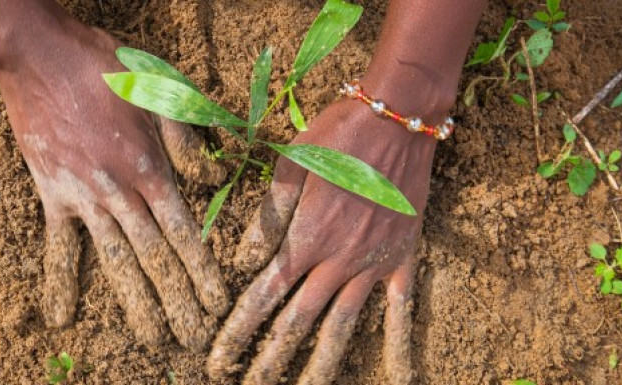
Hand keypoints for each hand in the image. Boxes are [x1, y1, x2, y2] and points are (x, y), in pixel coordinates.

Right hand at [0, 6, 229, 350]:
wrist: (39, 54)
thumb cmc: (105, 65)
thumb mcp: (161, 89)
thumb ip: (188, 138)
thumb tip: (215, 179)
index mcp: (151, 168)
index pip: (184, 231)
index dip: (202, 269)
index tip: (216, 301)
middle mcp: (120, 191)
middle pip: (154, 256)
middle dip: (176, 298)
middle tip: (191, 335)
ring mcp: (83, 197)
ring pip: (114, 259)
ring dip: (133, 301)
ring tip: (148, 337)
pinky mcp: (51, 194)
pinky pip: (56, 245)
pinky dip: (58, 281)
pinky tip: (60, 316)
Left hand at [207, 73, 443, 383]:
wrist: (397, 117)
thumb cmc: (337, 134)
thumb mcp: (291, 165)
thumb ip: (268, 216)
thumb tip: (244, 260)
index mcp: (305, 238)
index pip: (263, 295)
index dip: (238, 330)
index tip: (218, 358)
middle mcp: (337, 261)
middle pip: (298, 322)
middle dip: (271, 360)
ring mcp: (373, 265)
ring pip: (344, 327)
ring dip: (322, 366)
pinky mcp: (403, 260)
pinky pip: (402, 311)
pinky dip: (400, 347)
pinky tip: (399, 380)